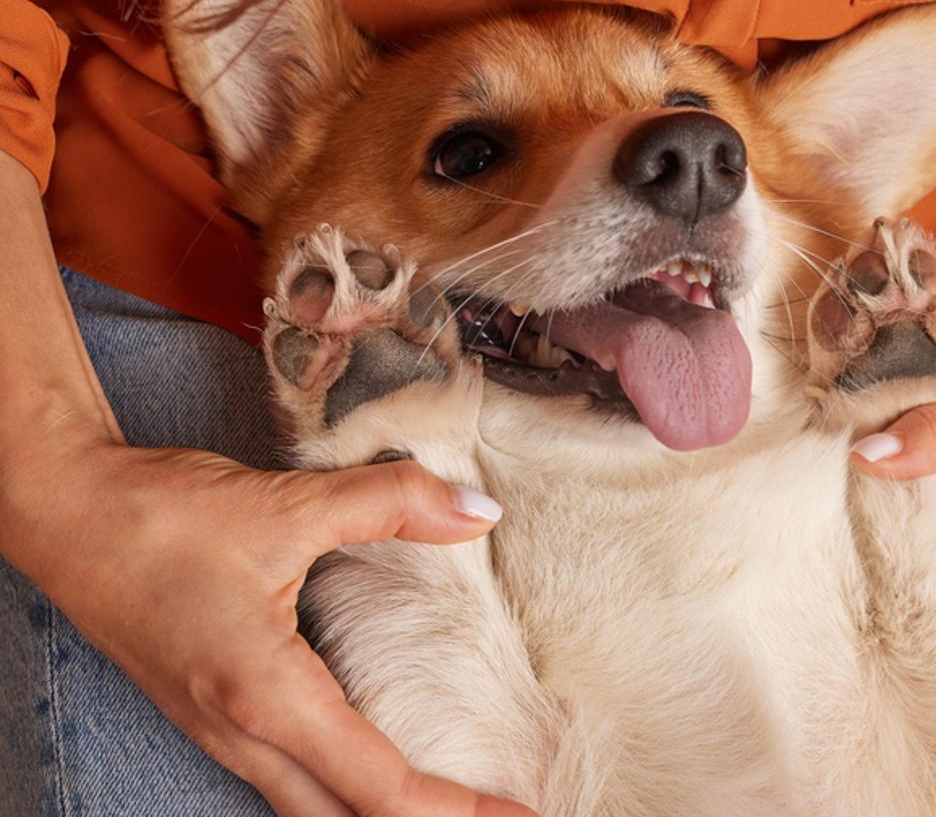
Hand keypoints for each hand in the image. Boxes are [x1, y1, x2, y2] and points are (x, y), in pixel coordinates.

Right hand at [0, 435, 534, 816]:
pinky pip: (283, 777)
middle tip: (500, 810)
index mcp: (264, 696)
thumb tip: (479, 511)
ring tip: (450, 797)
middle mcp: (240, 732)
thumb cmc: (160, 515)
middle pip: (344, 816)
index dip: (455, 808)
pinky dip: (340, 787)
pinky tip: (371, 762)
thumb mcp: (284, 503)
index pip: (377, 783)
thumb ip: (390, 505)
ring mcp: (217, 731)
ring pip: (308, 805)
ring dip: (377, 810)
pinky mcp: (207, 713)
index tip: (520, 812)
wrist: (61, 511)